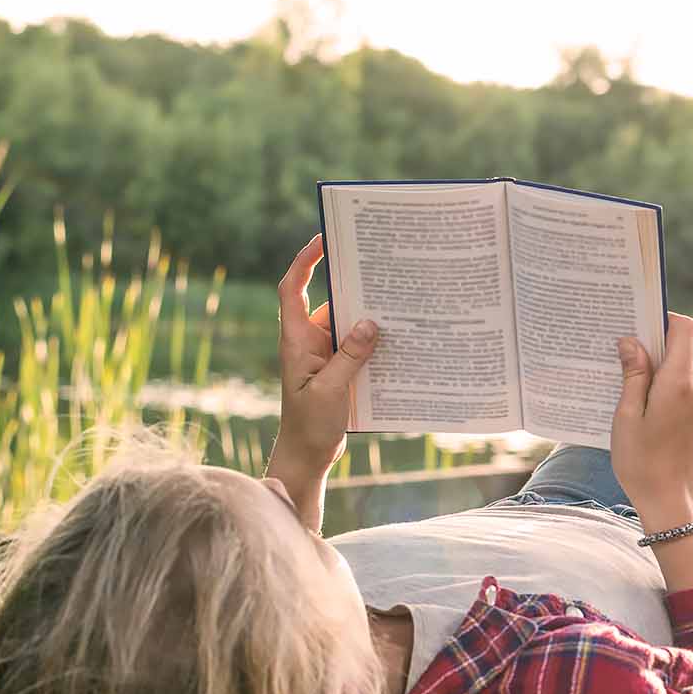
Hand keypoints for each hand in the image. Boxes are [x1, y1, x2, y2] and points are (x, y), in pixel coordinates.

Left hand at [272, 234, 377, 476]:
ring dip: (369, 317)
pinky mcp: (339, 369)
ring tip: (398, 302)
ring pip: (348, 324)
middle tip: (380, 267)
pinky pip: (358, 346)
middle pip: (330, 300)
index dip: (305, 260)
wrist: (307, 455)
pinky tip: (399, 340)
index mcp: (296, 339)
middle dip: (352, 284)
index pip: (293, 287)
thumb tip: (371, 323)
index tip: (324, 239)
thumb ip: (350, 356)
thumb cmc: (310, 424)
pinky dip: (375, 342)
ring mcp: (324, 354)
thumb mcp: (332, 390)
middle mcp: (309, 340)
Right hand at [611, 313, 692, 531]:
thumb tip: (632, 342)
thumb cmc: (642, 464)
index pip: (684, 328)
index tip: (644, 330)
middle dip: (663, 353)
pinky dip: (686, 398)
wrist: (673, 506)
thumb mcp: (626, 417)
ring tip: (648, 401)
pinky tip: (665, 421)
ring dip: (674, 377)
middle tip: (635, 368)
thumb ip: (633, 375)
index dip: (664, 321)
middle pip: (689, 351)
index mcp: (681, 383)